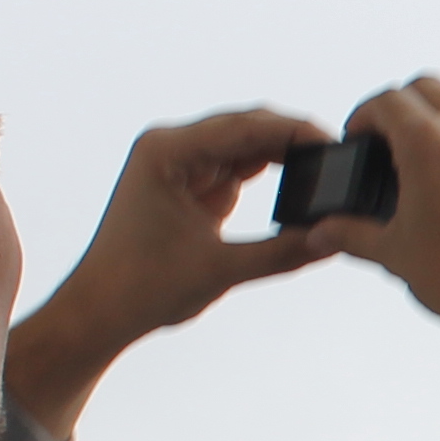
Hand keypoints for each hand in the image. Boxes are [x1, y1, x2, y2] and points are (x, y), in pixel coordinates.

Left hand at [6, 109, 332, 440]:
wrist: (99, 313)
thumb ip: (281, 252)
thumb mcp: (220, 270)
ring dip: (282, 159)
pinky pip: (236, 171)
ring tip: (327, 173)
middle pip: (246, 129)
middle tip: (340, 158)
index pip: (243, 127)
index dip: (293, 131)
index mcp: (166, 152)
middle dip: (292, 141)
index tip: (334, 141)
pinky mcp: (188, 188)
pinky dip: (267, 178)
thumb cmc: (140, 288)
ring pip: (244, 148)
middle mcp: (170, 149)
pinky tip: (299, 187)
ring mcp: (179, 166)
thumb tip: (333, 241)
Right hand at [314, 78, 439, 384]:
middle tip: (382, 136)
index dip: (363, 115)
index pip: (387, 101)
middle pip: (426, 87)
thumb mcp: (393, 253)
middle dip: (398, 105)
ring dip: (438, 112)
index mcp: (429, 144)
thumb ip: (351, 233)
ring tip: (420, 149)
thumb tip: (325, 232)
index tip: (356, 135)